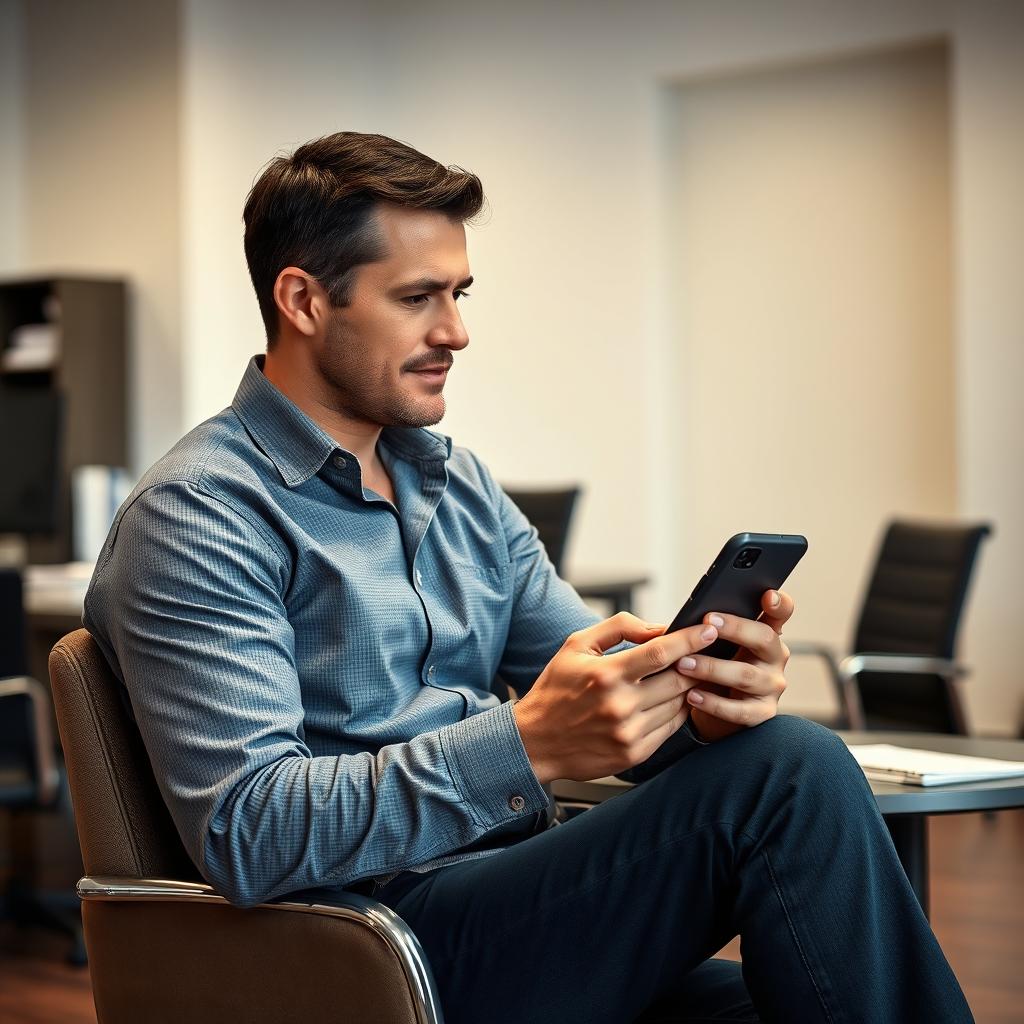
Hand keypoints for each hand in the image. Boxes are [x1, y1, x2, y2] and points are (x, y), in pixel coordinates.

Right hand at [513, 612, 721, 783]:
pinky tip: (670, 699)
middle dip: (696, 663)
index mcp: (606, 674)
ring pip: (679, 704)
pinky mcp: (635, 753)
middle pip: (678, 678)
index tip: (709, 630)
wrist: (535, 742)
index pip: (661, 652)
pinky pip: (671, 727)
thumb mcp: (577, 645)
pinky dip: (678, 710)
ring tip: (686, 674)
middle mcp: (620, 705)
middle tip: (705, 652)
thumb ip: (619, 628)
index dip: (690, 639)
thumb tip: (658, 627)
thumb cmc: (555, 689)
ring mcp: (629, 733)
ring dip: (688, 687)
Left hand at [681, 589, 793, 742]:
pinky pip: (739, 709)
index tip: (767, 595)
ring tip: (684, 664)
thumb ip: (712, 629)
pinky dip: (713, 703)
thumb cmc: (714, 665)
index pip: (781, 613)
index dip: (779, 603)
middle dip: (735, 629)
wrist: (713, 708)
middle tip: (706, 624)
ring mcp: (772, 686)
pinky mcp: (762, 713)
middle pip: (764, 638)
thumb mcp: (716, 644)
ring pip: (745, 674)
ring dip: (711, 668)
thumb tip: (690, 617)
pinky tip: (692, 695)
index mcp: (766, 633)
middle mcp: (775, 657)